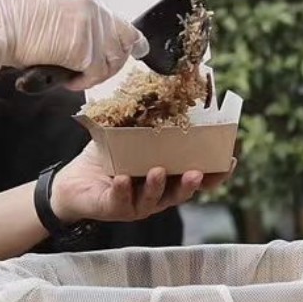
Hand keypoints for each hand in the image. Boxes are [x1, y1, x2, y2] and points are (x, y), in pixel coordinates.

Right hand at [0, 0, 148, 88]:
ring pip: (111, 57)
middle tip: (97, 73)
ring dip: (97, 73)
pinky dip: (84, 82)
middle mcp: (88, 2)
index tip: (119, 49)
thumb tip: (67, 30)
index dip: (113, 37)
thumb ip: (60, 10)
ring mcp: (88, 24)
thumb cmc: (2, 18)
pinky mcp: (82, 48)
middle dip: (111, 58)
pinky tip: (69, 82)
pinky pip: (94, 72)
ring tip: (77, 79)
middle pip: (121, 36)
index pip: (110, 14)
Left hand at [50, 140, 235, 222]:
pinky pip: (120, 201)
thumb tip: (159, 93)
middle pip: (181, 193)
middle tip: (197, 172)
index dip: (216, 173)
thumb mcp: (126, 138)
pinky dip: (122, 190)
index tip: (230, 159)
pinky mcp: (113, 208)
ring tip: (157, 171)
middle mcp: (156, 195)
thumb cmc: (104, 161)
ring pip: (154, 200)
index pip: (198, 178)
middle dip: (191, 184)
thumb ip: (144, 124)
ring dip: (157, 186)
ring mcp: (136, 205)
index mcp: (166, 177)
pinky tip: (121, 179)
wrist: (72, 182)